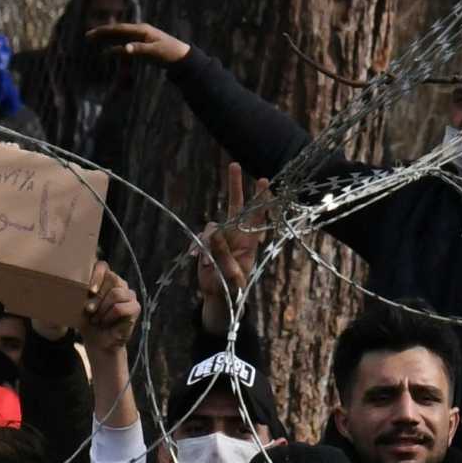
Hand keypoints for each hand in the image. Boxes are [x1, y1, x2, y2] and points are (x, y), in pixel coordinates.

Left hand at [81, 263, 138, 354]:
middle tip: (89, 310)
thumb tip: (68, 286)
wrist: (98, 342)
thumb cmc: (88, 321)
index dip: (96, 275)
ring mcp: (129, 295)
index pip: (102, 266)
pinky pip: (120, 307)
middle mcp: (119, 284)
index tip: (89, 291)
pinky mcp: (135, 307)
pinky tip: (105, 322)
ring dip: (102, 308)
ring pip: (116, 293)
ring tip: (96, 319)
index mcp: (105, 279)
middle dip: (98, 296)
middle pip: (112, 278)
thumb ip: (79, 293)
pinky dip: (109, 316)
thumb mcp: (80, 305)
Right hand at [88, 20, 191, 66]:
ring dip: (106, 38)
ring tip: (93, 40)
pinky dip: (115, 46)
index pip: (119, 29)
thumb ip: (139, 49)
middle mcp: (139, 31)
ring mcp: (140, 37)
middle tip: (87, 36)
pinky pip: (125, 44)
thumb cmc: (168, 54)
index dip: (105, 31)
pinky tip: (108, 51)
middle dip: (102, 33)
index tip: (93, 34)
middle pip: (117, 31)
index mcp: (142, 30)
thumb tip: (124, 48)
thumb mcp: (154, 53)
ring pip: (120, 37)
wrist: (181, 57)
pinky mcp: (142, 44)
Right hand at [197, 162, 266, 326]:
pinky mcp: (207, 243)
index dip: (260, 199)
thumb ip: (223, 255)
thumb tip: (212, 233)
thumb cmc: (232, 288)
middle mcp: (236, 235)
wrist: (219, 296)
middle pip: (236, 206)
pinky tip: (198, 259)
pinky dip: (198, 247)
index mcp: (249, 242)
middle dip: (235, 186)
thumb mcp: (231, 275)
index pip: (257, 216)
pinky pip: (201, 237)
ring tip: (208, 263)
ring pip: (214, 225)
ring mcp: (221, 238)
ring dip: (209, 241)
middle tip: (234, 165)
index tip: (263, 181)